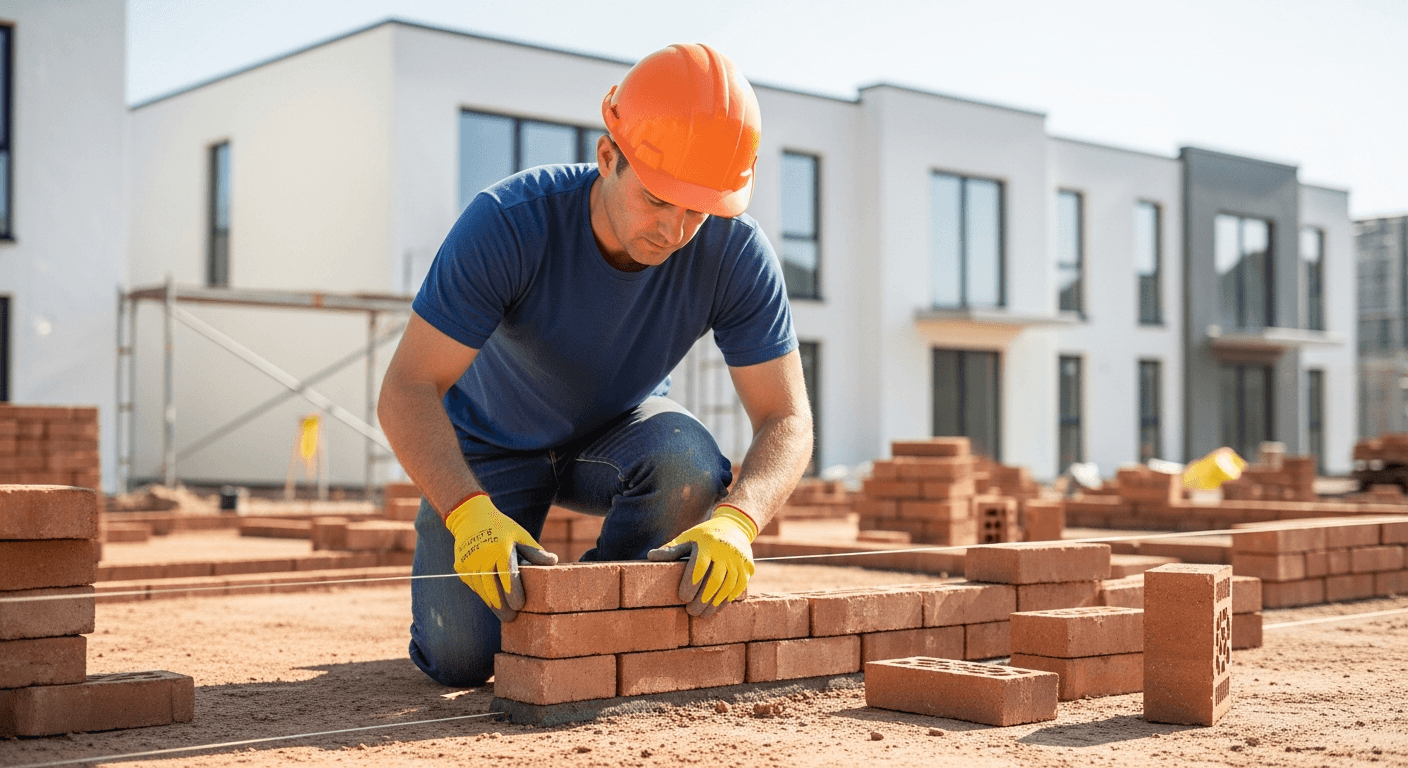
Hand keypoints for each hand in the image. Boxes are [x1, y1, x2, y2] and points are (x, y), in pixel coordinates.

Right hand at [444, 493, 557, 621]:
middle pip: (492, 589)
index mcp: (501, 549)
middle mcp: (483, 557)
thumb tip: (554, 562)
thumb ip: (535, 552)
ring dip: (492, 603)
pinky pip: (474, 586)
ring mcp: (469, 563)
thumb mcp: (520, 535)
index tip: (520, 605)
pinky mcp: (461, 567)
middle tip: (511, 617)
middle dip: (502, 606)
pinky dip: (483, 593)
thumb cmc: (502, 528)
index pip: (508, 576)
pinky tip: (492, 599)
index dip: (514, 593)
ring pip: (481, 591)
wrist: (470, 517)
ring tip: (503, 613)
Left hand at [647, 504, 757, 616]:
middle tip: (691, 611)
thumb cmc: (704, 535)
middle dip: (702, 599)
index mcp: (708, 543)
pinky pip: (738, 587)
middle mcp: (725, 551)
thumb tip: (650, 556)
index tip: (682, 598)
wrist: (734, 526)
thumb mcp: (687, 538)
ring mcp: (739, 559)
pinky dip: (727, 600)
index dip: (690, 584)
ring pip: (728, 587)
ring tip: (702, 614)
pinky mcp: (748, 567)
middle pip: (714, 580)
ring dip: (715, 604)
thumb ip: (671, 550)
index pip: (699, 567)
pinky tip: (716, 608)